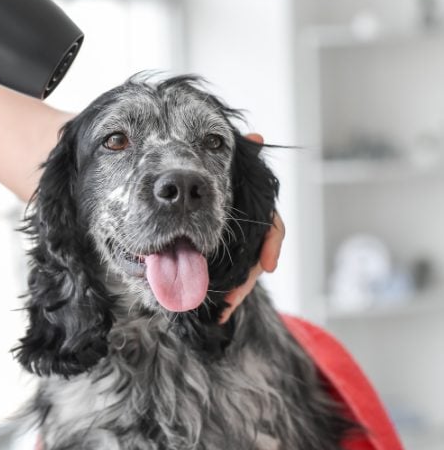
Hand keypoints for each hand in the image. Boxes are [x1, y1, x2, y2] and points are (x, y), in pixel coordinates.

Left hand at [218, 133, 285, 323]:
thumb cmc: (206, 175)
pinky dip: (227, 297)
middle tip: (230, 297)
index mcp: (247, 209)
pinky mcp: (222, 260)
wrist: (178, 196)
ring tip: (222, 309)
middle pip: (255, 256)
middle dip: (245, 278)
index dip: (270, 244)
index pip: (269, 225)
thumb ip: (238, 160)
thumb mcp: (222, 172)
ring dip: (235, 291)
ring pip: (242, 272)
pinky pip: (229, 281)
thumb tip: (257, 136)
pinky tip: (220, 314)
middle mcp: (245, 228)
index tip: (268, 266)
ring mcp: (236, 246)